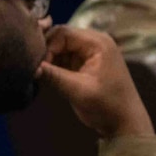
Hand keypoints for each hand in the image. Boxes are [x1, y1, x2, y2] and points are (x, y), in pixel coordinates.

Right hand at [37, 26, 153, 139]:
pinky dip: (55, 66)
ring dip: (50, 60)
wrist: (124, 122)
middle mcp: (94, 42)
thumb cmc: (107, 105)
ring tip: (42, 76)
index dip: (48, 47)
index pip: (63, 33)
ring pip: (61, 48)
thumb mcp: (78, 90)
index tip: (39, 67)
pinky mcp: (86, 64)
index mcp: (97, 42)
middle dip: (47, 53)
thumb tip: (31, 68)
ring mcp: (90, 53)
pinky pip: (65, 58)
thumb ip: (54, 76)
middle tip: (37, 71)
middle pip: (61, 38)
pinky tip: (49, 78)